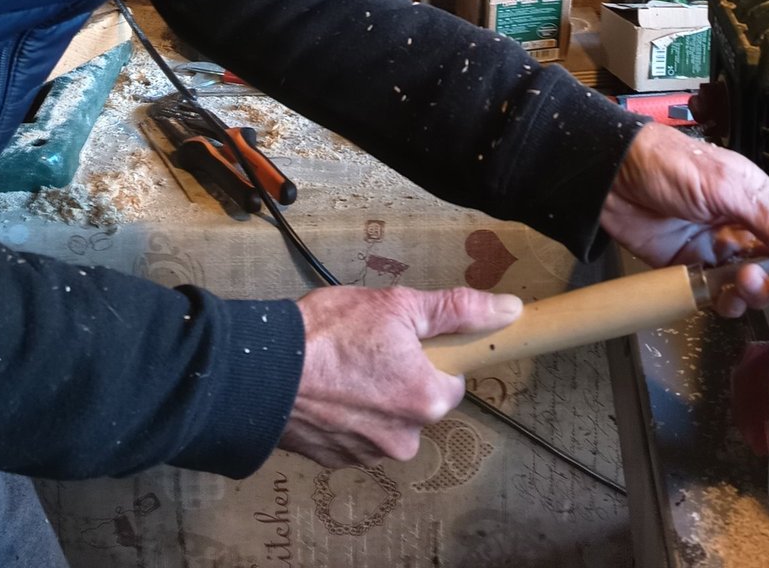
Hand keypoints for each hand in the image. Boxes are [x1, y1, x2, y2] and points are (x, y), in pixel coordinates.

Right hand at [278, 285, 520, 466]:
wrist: (260, 371)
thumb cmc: (329, 334)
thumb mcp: (398, 306)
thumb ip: (457, 310)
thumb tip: (508, 309)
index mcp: (426, 400)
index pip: (450, 382)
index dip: (430, 356)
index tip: (408, 341)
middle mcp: (403, 438)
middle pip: (417, 402)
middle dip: (399, 377)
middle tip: (369, 347)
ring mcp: (367, 454)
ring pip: (386, 420)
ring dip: (372, 397)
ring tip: (342, 365)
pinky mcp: (336, 462)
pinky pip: (355, 434)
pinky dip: (346, 414)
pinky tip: (328, 388)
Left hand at [599, 123, 768, 315]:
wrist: (614, 174)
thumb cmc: (671, 165)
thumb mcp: (729, 186)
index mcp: (757, 204)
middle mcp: (740, 230)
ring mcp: (714, 252)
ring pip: (751, 287)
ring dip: (757, 292)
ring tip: (748, 281)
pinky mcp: (688, 270)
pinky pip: (717, 295)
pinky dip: (727, 302)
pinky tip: (727, 297)